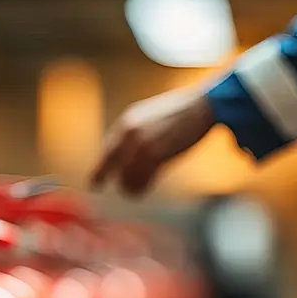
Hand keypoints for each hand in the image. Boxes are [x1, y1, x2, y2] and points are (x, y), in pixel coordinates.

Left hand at [89, 84, 216, 196]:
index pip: (108, 148)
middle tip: (96, 185)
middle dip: (102, 175)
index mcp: (128, 120)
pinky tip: (140, 191)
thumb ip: (138, 133)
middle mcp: (129, 131)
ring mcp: (141, 143)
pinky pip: (141, 178)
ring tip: (131, 191)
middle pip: (109, 161)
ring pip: (124, 174)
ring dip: (128, 185)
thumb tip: (130, 152)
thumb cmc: (182, 113)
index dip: (101, 165)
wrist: (202, 106)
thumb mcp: (151, 118)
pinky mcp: (155, 154)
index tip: (94, 178)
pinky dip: (139, 187)